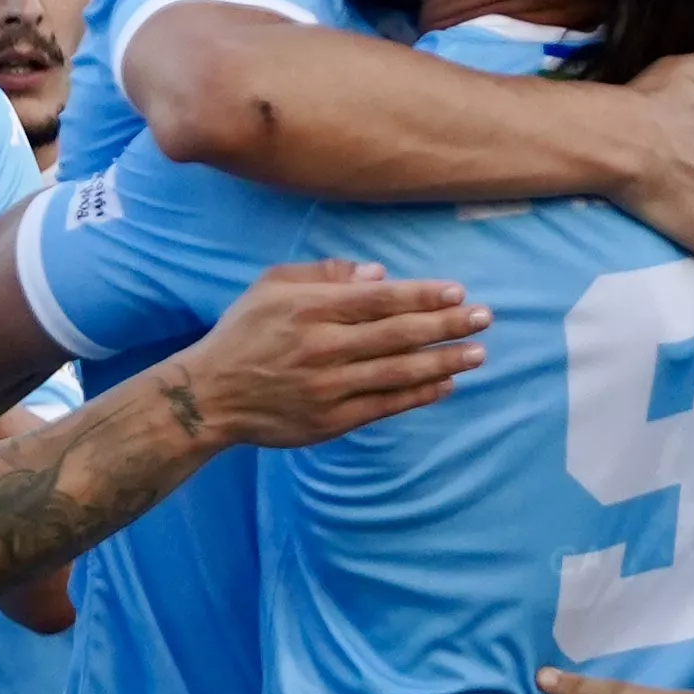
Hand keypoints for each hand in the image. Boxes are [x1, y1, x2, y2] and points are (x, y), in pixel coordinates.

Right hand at [175, 260, 491, 448]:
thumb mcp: (271, 286)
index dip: (424, 295)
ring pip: (398, 371)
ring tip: (477, 353)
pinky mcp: (330, 420)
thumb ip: (324, 275)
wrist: (209, 395)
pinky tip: (445, 385)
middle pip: (399, 334)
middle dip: (447, 325)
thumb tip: (377, 273)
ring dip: (443, 361)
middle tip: (484, 318)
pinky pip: (385, 405)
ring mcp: (329, 386)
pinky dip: (418, 395)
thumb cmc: (243, 334)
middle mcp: (323, 346)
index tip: (458, 293)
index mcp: (311, 308)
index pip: (382, 299)